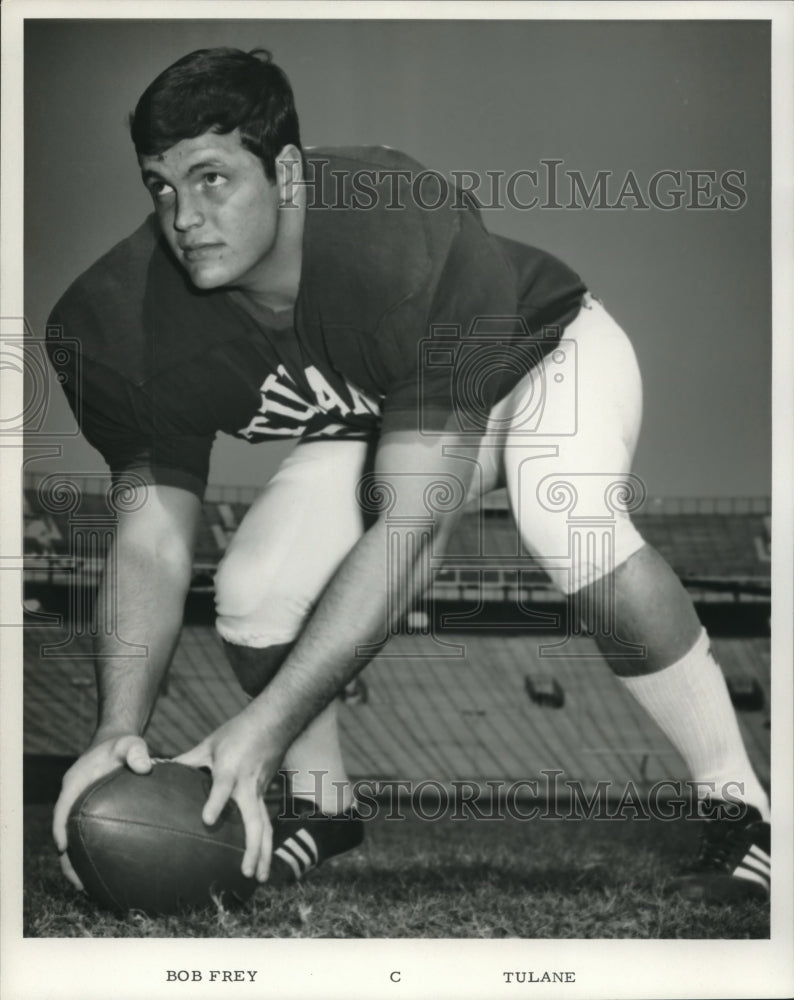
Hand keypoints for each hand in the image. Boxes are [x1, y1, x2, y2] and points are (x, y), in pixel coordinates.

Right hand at [52, 734, 152, 889]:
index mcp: (75, 783)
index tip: (63, 847)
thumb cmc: (121, 746)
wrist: (117, 746)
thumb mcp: (129, 743)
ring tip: (90, 888)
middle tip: (80, 883)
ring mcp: (80, 809)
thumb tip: (145, 767)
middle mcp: (73, 799)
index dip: (60, 828)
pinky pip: (87, 838)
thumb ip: (136, 751)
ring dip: (78, 863)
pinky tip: (108, 871)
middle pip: (63, 833)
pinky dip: (91, 854)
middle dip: (67, 859)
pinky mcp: (90, 816)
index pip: (61, 809)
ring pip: (74, 841)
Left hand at [175, 709, 280, 882]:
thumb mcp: (209, 743)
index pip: (223, 786)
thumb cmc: (238, 731)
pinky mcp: (265, 795)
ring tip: (259, 879)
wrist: (274, 721)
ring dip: (264, 853)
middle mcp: (248, 784)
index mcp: (231, 768)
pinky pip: (266, 823)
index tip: (207, 821)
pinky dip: (266, 844)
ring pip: (265, 826)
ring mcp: (260, 791)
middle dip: (253, 847)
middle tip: (247, 872)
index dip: (217, 802)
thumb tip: (155, 769)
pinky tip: (262, 863)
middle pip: (254, 819)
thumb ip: (186, 760)